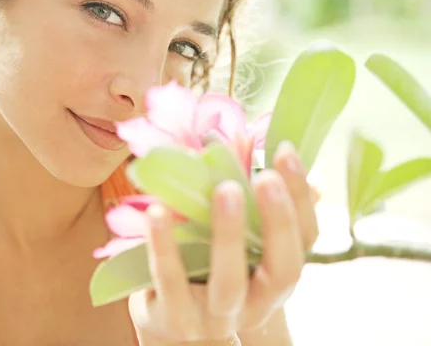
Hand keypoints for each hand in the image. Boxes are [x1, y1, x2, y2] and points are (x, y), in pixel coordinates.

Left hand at [128, 141, 318, 343]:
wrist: (169, 321)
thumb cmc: (206, 268)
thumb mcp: (233, 241)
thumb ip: (245, 200)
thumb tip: (261, 143)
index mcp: (278, 276)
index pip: (305, 240)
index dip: (300, 197)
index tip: (285, 151)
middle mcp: (258, 303)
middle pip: (283, 269)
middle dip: (278, 221)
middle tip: (265, 177)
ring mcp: (217, 317)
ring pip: (230, 282)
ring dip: (229, 234)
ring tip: (224, 189)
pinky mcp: (176, 318)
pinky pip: (171, 282)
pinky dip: (164, 245)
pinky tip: (156, 212)